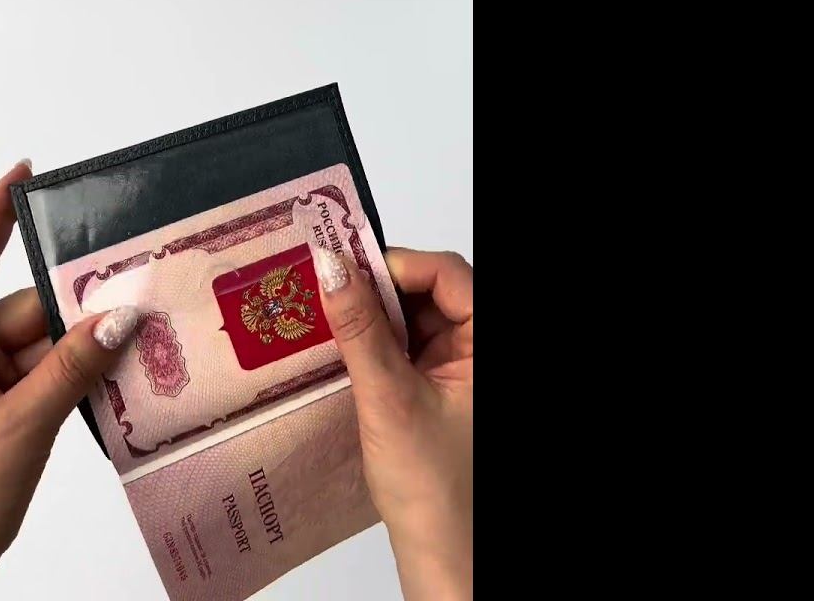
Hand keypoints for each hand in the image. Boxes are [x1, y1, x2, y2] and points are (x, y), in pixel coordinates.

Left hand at [0, 161, 140, 600]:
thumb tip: (119, 320)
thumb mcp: (17, 430)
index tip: (28, 175)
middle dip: (79, 310)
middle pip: (23, 309)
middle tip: (139, 296)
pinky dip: (75, 384)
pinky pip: (41, 381)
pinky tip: (116, 386)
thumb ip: (71, 372)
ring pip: (40, 348)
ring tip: (142, 348)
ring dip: (84, 354)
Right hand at [310, 246, 472, 600]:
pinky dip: (374, 340)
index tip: (344, 270)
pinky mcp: (437, 382)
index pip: (447, 274)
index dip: (395, 266)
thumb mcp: (389, 397)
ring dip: (371, 315)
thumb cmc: (432, 485)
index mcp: (488, 345)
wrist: (441, 548)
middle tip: (326, 289)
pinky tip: (342, 346)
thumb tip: (331, 268)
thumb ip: (360, 329)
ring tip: (328, 318)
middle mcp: (479, 348)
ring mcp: (460, 365)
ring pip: (412, 314)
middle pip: (428, 289)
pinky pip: (404, 342)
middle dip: (377, 288)